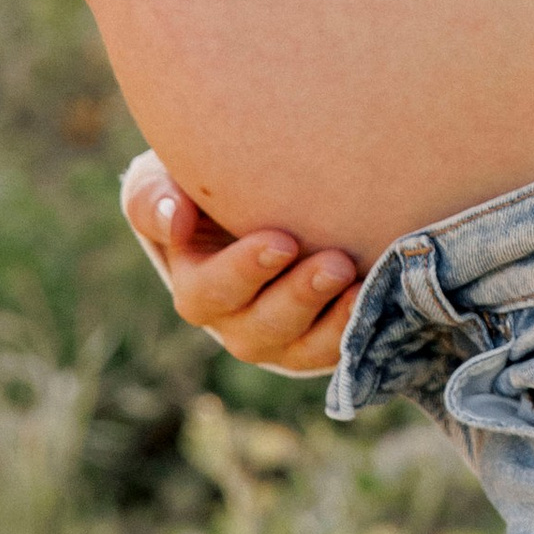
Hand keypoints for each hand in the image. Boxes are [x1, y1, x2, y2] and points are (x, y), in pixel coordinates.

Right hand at [120, 148, 361, 378]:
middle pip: (257, 327)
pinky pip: (332, 352)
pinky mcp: (315, 341)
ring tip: (359, 279)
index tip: (281, 241)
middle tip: (334, 263)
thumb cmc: (212, 185)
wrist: (265, 196)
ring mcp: (278, 337)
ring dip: (331, 319)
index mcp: (197, 284)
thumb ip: (156, 196)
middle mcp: (234, 321)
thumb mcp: (170, 180)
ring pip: (298, 346)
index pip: (208, 292)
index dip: (243, 273)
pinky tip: (377, 297)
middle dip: (297, 296)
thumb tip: (173, 216)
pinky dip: (355, 329)